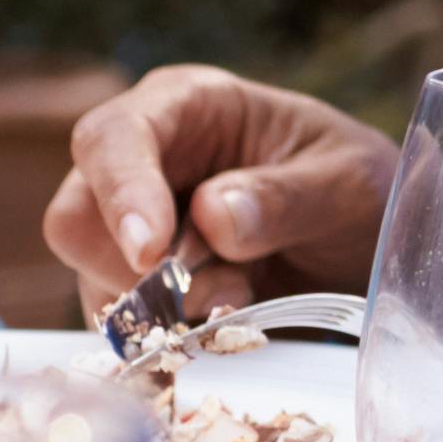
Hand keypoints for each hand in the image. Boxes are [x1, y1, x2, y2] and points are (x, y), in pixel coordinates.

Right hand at [42, 65, 399, 309]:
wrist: (367, 240)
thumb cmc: (357, 188)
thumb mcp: (347, 183)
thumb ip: (285, 197)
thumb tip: (211, 216)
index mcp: (189, 105)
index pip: (113, 137)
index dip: (121, 193)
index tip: (150, 252)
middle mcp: (144, 160)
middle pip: (75, 219)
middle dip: (134, 268)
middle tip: (219, 288)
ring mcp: (131, 225)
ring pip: (92, 278)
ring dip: (162, 307)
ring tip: (246, 293)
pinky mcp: (135, 282)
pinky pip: (117, 321)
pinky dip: (163, 335)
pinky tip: (224, 322)